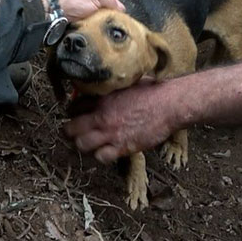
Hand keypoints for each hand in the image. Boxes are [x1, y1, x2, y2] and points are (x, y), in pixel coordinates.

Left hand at [63, 62, 241, 162]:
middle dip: (70, 131)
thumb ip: (113, 88)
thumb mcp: (128, 83)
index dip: (73, 111)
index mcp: (102, 98)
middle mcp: (102, 116)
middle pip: (70, 129)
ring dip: (83, 145)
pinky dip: (101, 156)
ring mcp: (112, 133)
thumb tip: (106, 84)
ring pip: (82, 145)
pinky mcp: (123, 146)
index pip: (73, 106)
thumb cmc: (154, 91)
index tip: (77, 113)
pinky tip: (106, 151)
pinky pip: (101, 157)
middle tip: (75, 132)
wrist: (171, 104)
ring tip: (89, 143)